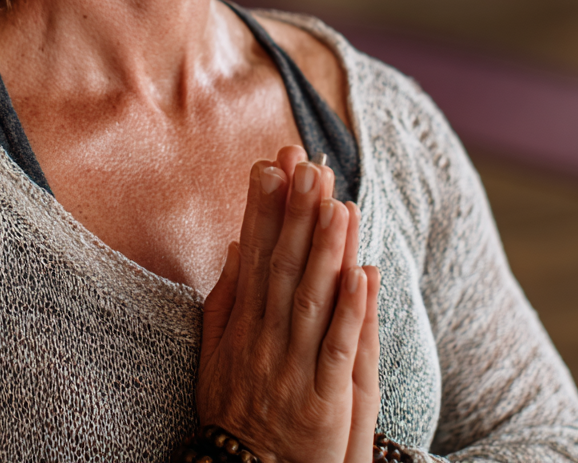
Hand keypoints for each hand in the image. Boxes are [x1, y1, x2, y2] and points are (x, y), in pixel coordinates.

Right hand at [198, 146, 379, 462]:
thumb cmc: (235, 412)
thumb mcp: (215, 353)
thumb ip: (226, 298)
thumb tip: (235, 245)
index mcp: (243, 324)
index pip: (253, 255)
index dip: (263, 209)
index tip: (271, 165)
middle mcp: (264, 339)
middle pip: (282, 266)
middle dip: (295, 214)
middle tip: (307, 165)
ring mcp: (292, 369)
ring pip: (311, 299)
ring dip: (325, 249)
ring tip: (336, 202)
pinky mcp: (323, 402)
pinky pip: (337, 350)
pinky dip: (350, 311)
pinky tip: (361, 273)